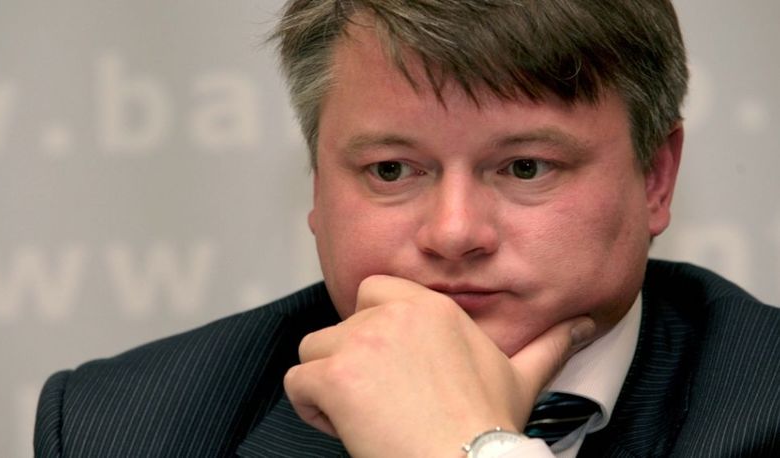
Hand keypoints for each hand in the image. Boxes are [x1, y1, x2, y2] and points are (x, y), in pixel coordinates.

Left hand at [284, 275, 594, 456]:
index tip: (387, 365)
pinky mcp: (335, 374)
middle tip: (378, 398)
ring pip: (313, 351)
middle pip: (339, 325)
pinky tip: (348, 427)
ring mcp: (361, 341)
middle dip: (348, 359)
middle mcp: (394, 314)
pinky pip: (297, 382)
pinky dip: (311, 408)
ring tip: (365, 416)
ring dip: (328, 386)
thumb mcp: (522, 377)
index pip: (374, 292)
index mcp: (430, 308)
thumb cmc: (488, 429)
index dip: (372, 328)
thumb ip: (550, 343)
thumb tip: (584, 323)